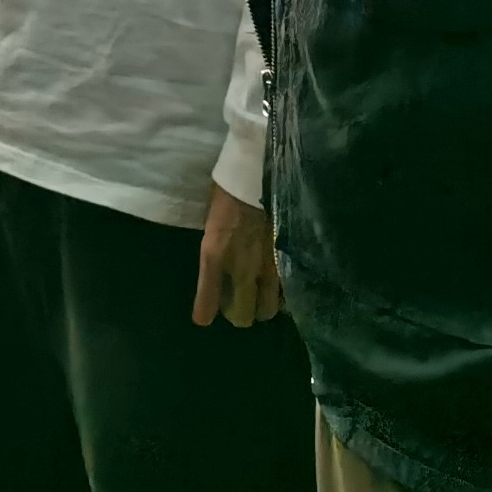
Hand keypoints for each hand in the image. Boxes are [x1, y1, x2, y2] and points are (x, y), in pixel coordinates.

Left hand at [189, 182, 281, 327]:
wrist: (260, 173)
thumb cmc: (228, 190)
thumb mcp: (212, 221)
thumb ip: (216, 248)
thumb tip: (219, 264)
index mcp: (214, 253)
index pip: (208, 296)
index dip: (205, 311)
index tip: (204, 318)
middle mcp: (241, 266)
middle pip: (243, 315)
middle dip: (240, 314)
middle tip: (239, 303)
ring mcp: (267, 267)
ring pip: (267, 309)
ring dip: (262, 307)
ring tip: (260, 298)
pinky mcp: (287, 261)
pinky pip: (286, 292)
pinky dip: (281, 295)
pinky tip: (280, 289)